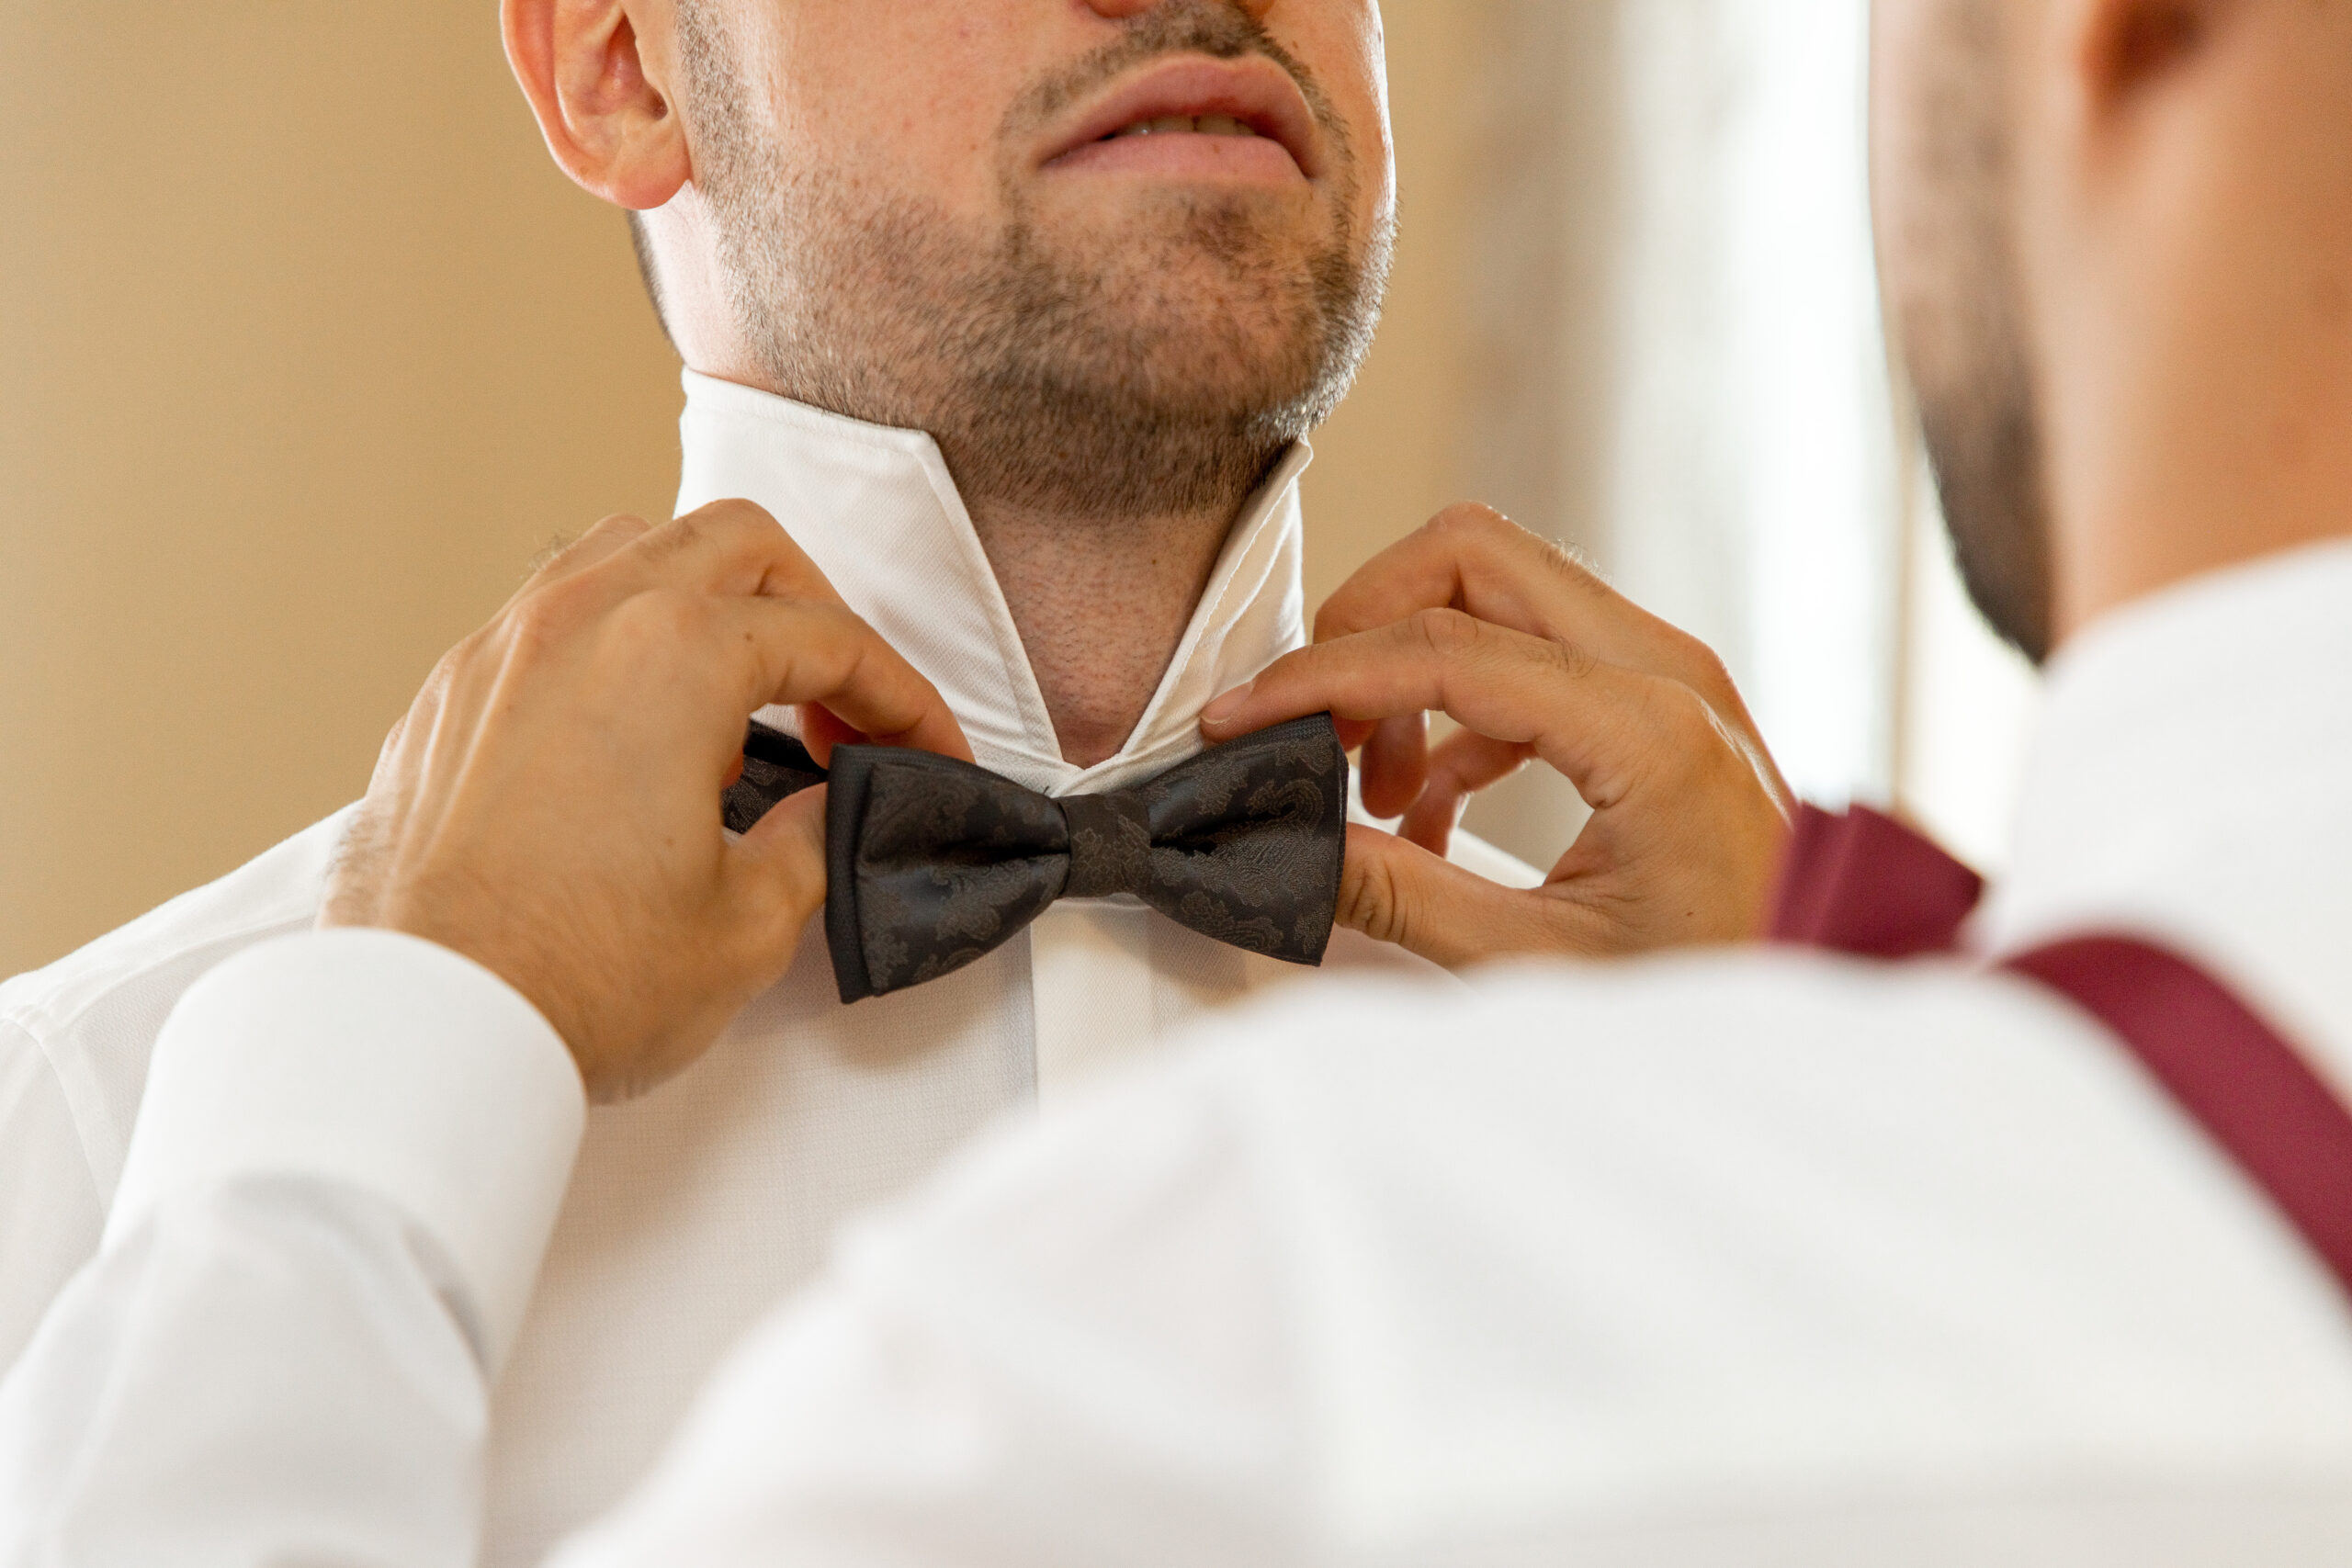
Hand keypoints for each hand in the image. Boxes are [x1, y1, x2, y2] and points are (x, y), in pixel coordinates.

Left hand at [323, 500, 969, 1100]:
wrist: (423, 1033)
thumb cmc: (571, 981)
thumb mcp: (747, 923)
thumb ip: (807, 840)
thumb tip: (820, 811)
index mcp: (670, 656)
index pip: (826, 640)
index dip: (902, 696)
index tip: (925, 747)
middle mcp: (579, 623)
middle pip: (734, 547)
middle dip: (812, 609)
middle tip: (841, 700)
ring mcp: (499, 652)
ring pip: (629, 554)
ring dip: (706, 604)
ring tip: (735, 706)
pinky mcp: (445, 700)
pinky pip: (549, 621)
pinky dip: (616, 646)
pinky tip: (634, 738)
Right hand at [1200, 504, 1789, 966]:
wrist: (1824, 1000)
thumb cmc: (1714, 992)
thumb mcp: (1538, 963)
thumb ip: (1401, 897)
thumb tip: (1285, 852)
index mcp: (1646, 730)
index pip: (1443, 646)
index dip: (1322, 676)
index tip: (1242, 720)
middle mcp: (1667, 670)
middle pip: (1472, 554)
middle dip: (1365, 622)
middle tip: (1309, 726)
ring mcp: (1671, 673)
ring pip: (1501, 586)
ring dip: (1412, 665)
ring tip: (1379, 792)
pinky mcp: (1662, 699)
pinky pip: (1534, 649)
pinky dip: (1461, 708)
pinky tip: (1434, 812)